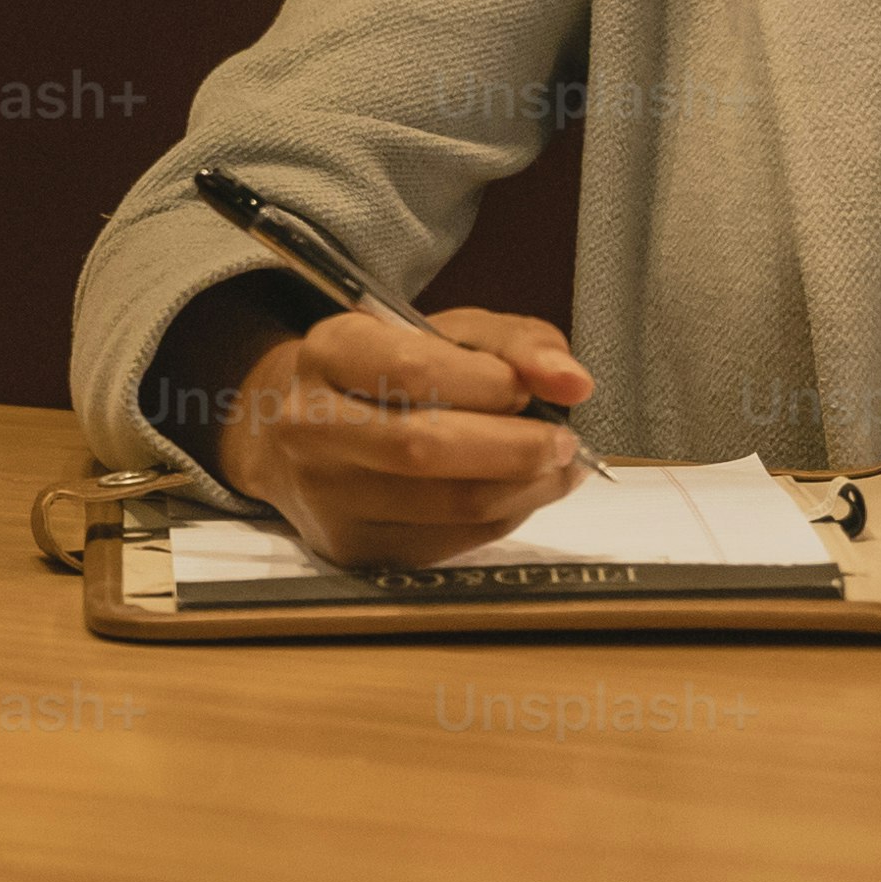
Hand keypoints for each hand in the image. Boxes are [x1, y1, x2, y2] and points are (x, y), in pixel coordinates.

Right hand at [222, 305, 592, 571]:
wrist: (312, 439)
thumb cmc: (394, 379)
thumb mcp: (451, 335)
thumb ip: (517, 345)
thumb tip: (571, 383)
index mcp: (330, 351)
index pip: (413, 370)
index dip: (489, 383)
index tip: (531, 389)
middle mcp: (309, 424)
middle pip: (423, 446)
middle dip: (515, 447)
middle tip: (561, 443)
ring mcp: (323, 494)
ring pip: (446, 504)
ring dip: (523, 489)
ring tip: (552, 468)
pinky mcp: (350, 546)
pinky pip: (449, 542)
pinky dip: (501, 518)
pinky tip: (514, 494)